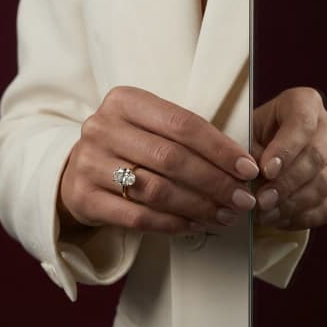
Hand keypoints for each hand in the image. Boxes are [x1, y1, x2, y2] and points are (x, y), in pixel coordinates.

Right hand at [57, 86, 258, 233]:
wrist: (78, 170)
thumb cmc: (127, 147)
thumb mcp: (149, 127)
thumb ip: (187, 138)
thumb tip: (242, 165)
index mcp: (123, 101)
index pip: (181, 124)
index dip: (220, 148)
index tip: (248, 168)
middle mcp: (101, 128)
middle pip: (170, 158)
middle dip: (214, 182)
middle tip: (242, 198)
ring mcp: (88, 163)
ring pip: (156, 190)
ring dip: (197, 206)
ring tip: (223, 215)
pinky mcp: (83, 197)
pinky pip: (137, 216)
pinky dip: (171, 223)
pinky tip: (193, 225)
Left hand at [252, 87, 326, 229]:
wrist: (259, 154)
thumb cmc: (249, 138)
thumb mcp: (242, 136)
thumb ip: (248, 153)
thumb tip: (254, 177)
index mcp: (304, 102)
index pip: (302, 122)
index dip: (286, 149)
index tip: (266, 170)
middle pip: (316, 156)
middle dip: (286, 183)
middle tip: (261, 200)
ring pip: (324, 183)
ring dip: (292, 204)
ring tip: (264, 214)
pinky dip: (304, 217)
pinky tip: (279, 220)